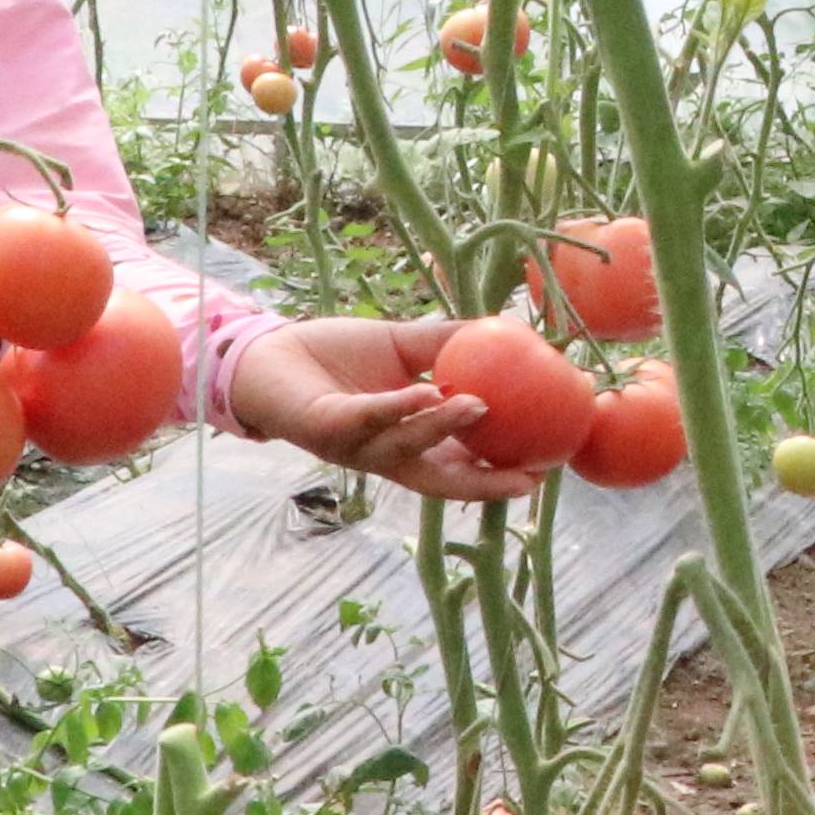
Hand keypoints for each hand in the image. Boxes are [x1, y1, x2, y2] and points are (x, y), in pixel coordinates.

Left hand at [230, 316, 547, 503]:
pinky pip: (366, 418)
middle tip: (525, 476)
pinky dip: (396, 408)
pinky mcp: (326, 428)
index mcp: (407, 441)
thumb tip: (504, 330)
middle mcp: (384, 454)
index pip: (460, 468)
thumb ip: (447, 345)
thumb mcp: (402, 346)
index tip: (542, 472)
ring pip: (405, 447)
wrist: (272, 351)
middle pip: (439, 480)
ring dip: (442, 429)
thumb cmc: (337, 354)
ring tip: (477, 405)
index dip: (498, 476)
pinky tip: (424, 393)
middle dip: (482, 484)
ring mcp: (355, 446)